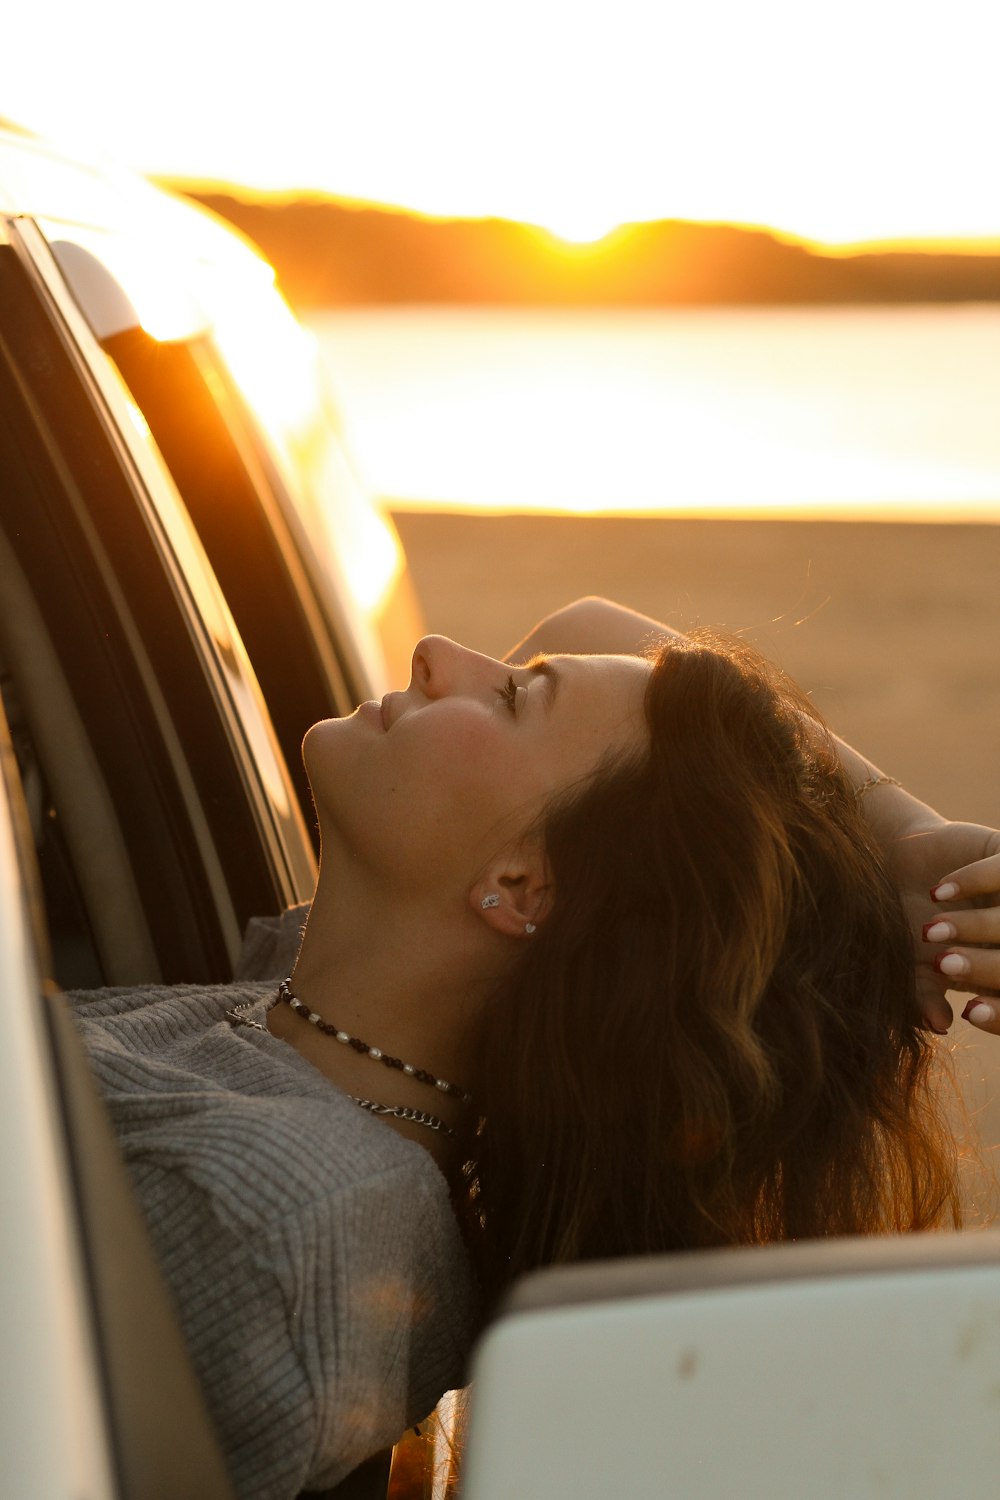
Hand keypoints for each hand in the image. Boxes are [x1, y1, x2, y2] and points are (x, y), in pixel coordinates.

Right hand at [882, 822, 999, 1034]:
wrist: (898, 862)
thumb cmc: (912, 921)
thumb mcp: (918, 965)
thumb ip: (927, 997)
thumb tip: (940, 1026)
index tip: (973, 1013)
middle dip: (987, 967)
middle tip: (945, 965)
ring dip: (975, 926)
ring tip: (931, 930)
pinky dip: (972, 882)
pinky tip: (940, 891)